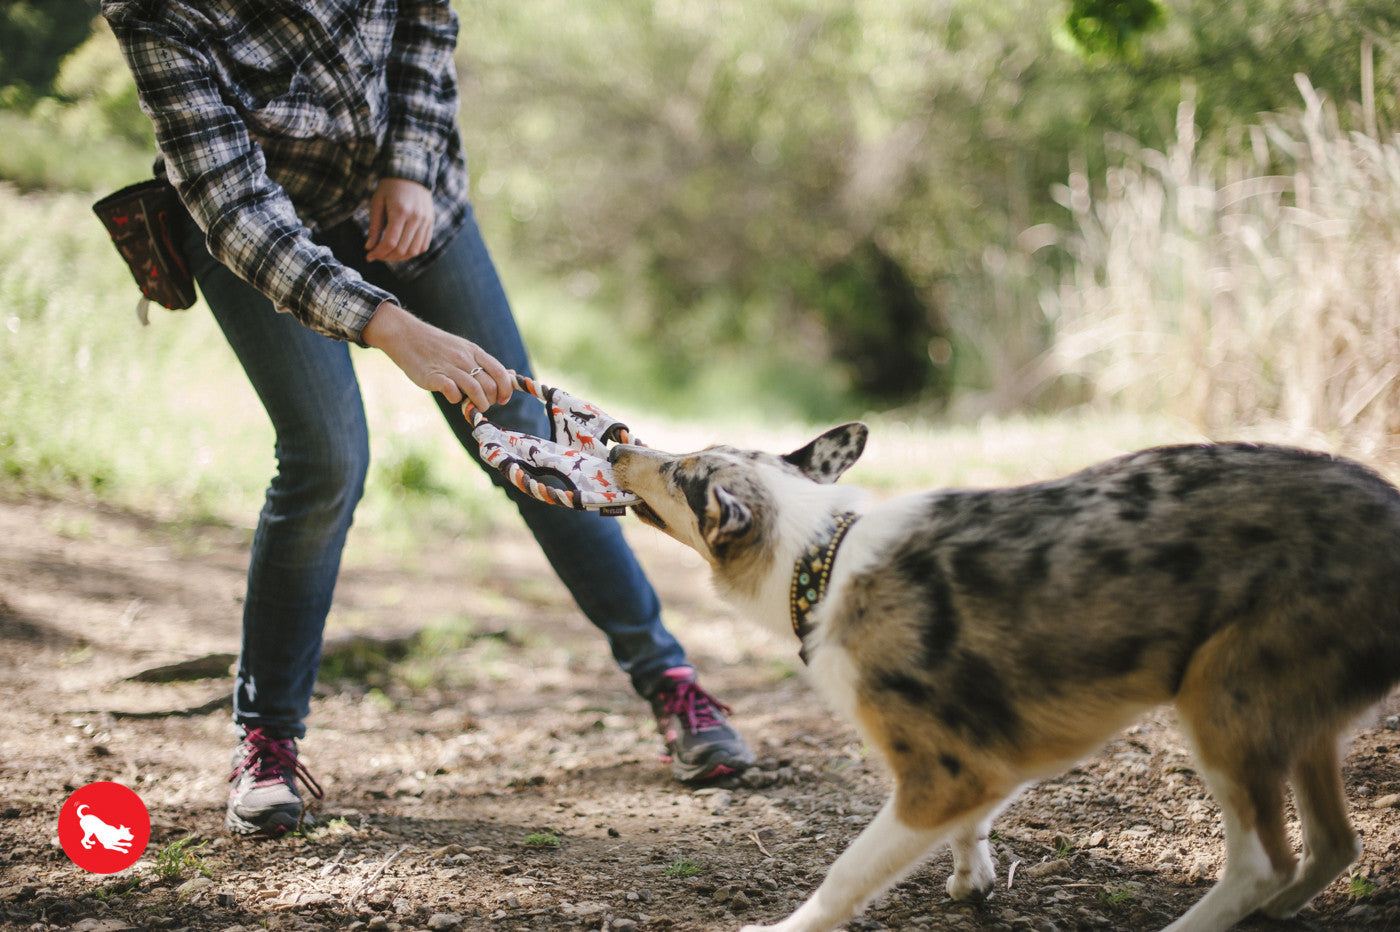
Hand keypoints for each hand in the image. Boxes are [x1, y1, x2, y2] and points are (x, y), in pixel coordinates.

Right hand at [361, 301, 512, 411]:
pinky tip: (453, 398)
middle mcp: (464, 359)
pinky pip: (453, 393)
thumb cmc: (438, 347)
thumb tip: (512, 375)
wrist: (406, 336)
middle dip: (491, 400)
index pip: (500, 372)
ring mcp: (449, 367)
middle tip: (484, 404)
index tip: (503, 399)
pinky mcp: (434, 377)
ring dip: (479, 405)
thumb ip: (485, 364)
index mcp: (474, 351)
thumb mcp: (465, 349)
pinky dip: (457, 400)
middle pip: (490, 385)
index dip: (506, 389)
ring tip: (475, 408)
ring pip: (476, 390)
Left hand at [365, 177, 434, 262]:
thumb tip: (369, 248)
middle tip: (377, 255)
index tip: (369, 256)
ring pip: (414, 251)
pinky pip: (423, 246)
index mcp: (400, 211)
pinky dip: (411, 252)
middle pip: (402, 249)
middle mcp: (416, 218)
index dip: (379, 253)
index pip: (390, 242)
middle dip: (387, 257)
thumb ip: (374, 226)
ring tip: (388, 254)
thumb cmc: (390, 187)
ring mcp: (425, 222)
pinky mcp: (430, 223)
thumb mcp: (377, 203)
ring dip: (399, 257)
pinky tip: (401, 250)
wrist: (412, 174)